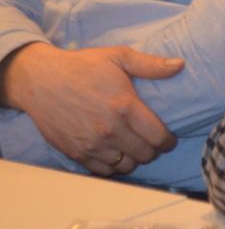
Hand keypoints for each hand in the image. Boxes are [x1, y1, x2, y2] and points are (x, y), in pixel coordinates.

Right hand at [0, 43, 183, 174]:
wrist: (40, 80)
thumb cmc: (83, 66)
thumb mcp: (119, 56)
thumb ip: (151, 64)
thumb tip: (180, 65)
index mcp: (125, 107)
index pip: (158, 137)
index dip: (168, 140)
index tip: (168, 138)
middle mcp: (110, 130)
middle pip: (145, 155)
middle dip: (154, 150)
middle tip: (153, 142)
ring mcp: (92, 145)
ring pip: (126, 166)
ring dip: (135, 159)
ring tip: (135, 147)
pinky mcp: (76, 153)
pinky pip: (104, 171)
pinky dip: (114, 166)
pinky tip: (116, 153)